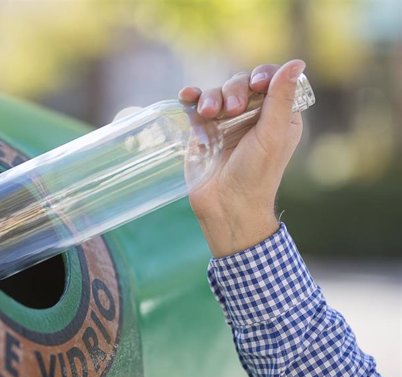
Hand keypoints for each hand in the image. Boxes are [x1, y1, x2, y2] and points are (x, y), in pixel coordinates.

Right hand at [178, 59, 305, 257]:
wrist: (226, 205)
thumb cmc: (256, 175)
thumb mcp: (272, 135)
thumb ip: (281, 98)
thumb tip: (297, 62)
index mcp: (278, 116)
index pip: (271, 81)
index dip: (262, 76)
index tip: (257, 85)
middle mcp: (252, 116)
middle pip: (241, 84)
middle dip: (233, 91)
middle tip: (230, 111)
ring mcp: (225, 123)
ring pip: (217, 93)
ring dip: (210, 98)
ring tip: (208, 115)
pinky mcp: (203, 131)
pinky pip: (196, 106)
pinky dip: (191, 98)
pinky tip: (187, 97)